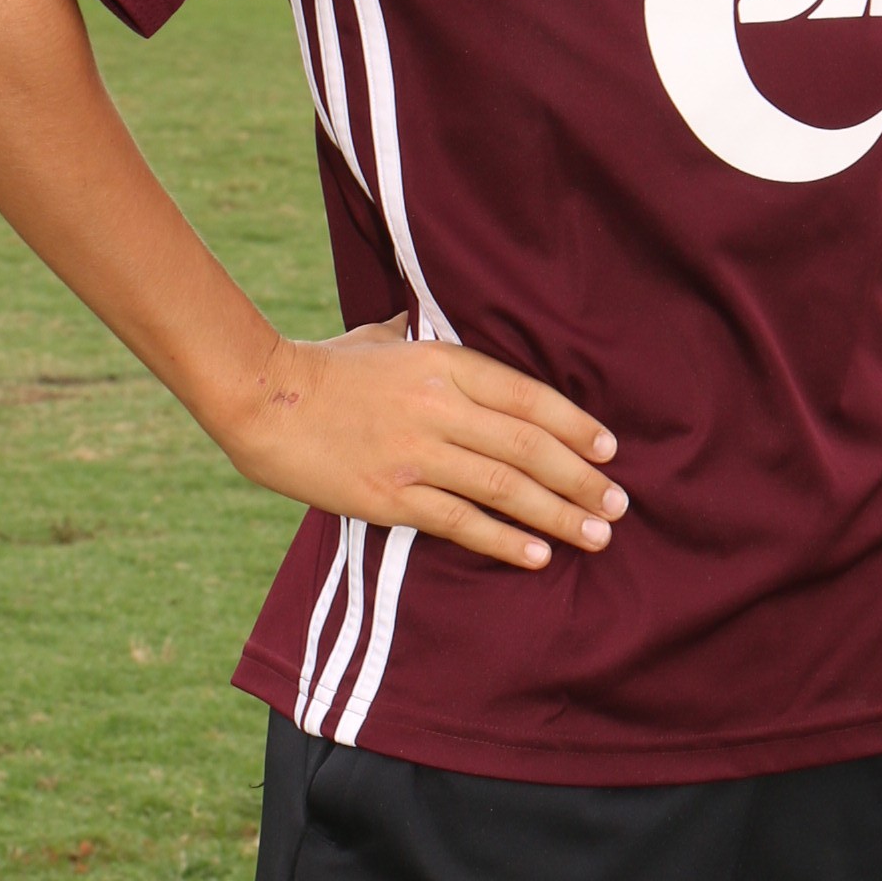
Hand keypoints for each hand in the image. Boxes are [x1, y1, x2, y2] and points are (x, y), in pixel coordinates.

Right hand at [219, 313, 626, 574]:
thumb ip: (429, 339)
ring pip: (505, 488)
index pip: (528, 396)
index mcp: (443, 363)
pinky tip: (538, 555)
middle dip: (582, 479)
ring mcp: (416, 455)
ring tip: (597, 535)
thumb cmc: (325, 366)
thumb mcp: (385, 337)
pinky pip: (461, 522)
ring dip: (559, 514)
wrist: (262, 400)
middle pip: (529, 447)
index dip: (575, 426)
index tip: (609, 449)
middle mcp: (438, 408)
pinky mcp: (390, 497)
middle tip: (618, 504)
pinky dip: (505, 541)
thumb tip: (452, 325)